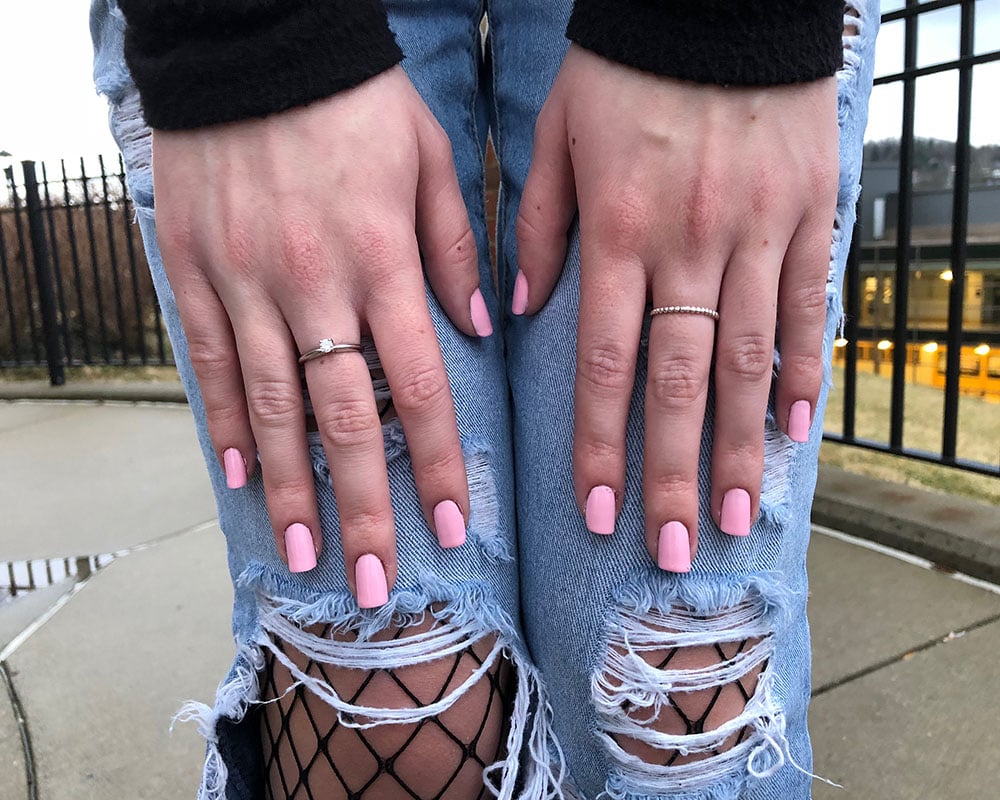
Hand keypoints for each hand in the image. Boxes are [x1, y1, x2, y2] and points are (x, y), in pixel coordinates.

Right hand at [153, 66, 484, 600]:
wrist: (256, 43)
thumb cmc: (355, 99)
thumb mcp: (431, 157)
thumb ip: (457, 246)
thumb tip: (482, 324)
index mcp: (383, 262)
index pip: (418, 388)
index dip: (435, 465)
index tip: (449, 528)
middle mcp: (316, 287)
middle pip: (342, 419)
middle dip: (362, 507)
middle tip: (372, 582)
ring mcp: (247, 283)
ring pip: (271, 405)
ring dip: (288, 487)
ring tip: (301, 551)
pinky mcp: (196, 269)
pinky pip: (211, 358)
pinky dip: (222, 419)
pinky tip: (233, 473)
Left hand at [516, 45, 837, 568]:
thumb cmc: (626, 64)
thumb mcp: (558, 132)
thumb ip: (537, 224)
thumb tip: (517, 307)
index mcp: (616, 232)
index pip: (602, 361)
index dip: (600, 443)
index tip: (598, 511)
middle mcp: (684, 246)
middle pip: (679, 380)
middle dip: (673, 472)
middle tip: (672, 549)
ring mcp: (753, 233)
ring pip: (748, 359)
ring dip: (740, 445)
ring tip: (735, 515)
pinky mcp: (805, 214)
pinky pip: (806, 305)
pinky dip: (803, 370)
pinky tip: (795, 431)